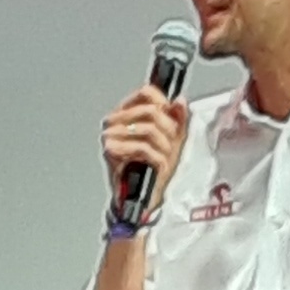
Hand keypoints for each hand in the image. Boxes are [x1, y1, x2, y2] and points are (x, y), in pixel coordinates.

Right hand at [98, 87, 192, 215]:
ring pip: (148, 129)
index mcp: (126, 112)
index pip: (145, 92)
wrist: (141, 196)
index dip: (164, 102)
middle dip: (168, 129)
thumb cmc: (153, 167)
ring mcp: (110, 135)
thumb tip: (180, 100)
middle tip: (173, 144)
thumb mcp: (172, 139)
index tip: (174, 117)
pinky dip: (157, 157)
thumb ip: (177, 118)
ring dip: (164, 145)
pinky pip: (143, 147)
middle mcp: (114, 120)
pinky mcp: (111, 152)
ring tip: (166, 157)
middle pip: (150, 111)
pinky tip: (158, 165)